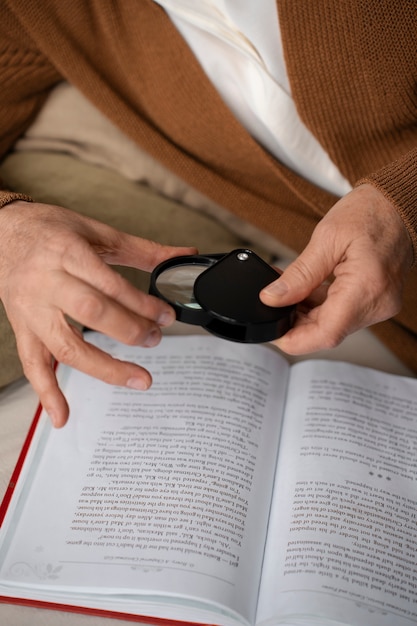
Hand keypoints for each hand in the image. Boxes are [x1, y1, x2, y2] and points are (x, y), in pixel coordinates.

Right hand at [0, 201, 196, 426]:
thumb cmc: (48, 229)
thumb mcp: (95, 231)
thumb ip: (141, 249)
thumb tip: (184, 255)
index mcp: (67, 252)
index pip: (108, 284)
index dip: (140, 303)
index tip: (165, 315)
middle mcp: (47, 282)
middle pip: (91, 313)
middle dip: (130, 330)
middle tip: (156, 339)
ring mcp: (32, 309)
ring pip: (66, 346)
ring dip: (104, 368)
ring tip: (138, 379)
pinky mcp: (22, 327)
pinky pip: (32, 365)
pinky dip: (46, 394)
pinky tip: (63, 417)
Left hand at [260, 184, 412, 354]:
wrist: (398, 205)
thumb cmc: (370, 213)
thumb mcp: (327, 238)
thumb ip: (298, 274)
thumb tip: (271, 298)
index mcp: (367, 287)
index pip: (326, 334)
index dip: (294, 339)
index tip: (273, 333)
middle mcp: (377, 303)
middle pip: (327, 331)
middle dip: (295, 322)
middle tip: (273, 303)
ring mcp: (379, 304)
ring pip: (333, 324)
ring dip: (306, 314)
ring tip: (286, 291)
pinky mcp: (375, 301)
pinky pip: (342, 313)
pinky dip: (320, 306)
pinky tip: (304, 292)